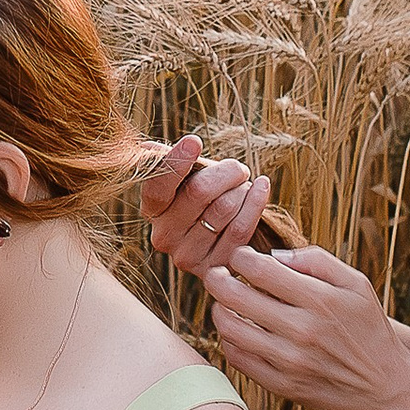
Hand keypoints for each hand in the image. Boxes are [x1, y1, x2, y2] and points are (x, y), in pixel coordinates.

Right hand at [142, 137, 271, 279]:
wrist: (222, 238)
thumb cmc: (202, 199)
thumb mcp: (184, 180)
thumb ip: (169, 164)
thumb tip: (147, 149)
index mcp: (151, 210)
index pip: (158, 186)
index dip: (176, 162)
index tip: (194, 141)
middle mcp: (163, 237)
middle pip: (199, 191)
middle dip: (225, 171)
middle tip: (238, 168)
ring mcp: (187, 256)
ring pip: (224, 207)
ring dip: (241, 188)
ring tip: (244, 185)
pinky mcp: (215, 267)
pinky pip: (241, 228)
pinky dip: (256, 202)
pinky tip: (261, 187)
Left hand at [203, 243, 409, 409]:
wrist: (386, 387)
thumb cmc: (370, 329)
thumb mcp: (357, 284)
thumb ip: (317, 260)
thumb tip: (274, 256)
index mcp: (319, 300)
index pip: (260, 270)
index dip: (240, 257)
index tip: (239, 257)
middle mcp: (302, 330)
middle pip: (235, 297)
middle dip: (217, 279)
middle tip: (217, 274)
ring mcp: (290, 361)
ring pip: (230, 330)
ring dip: (219, 311)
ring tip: (223, 303)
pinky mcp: (283, 386)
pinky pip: (239, 360)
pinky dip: (229, 341)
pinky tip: (237, 331)